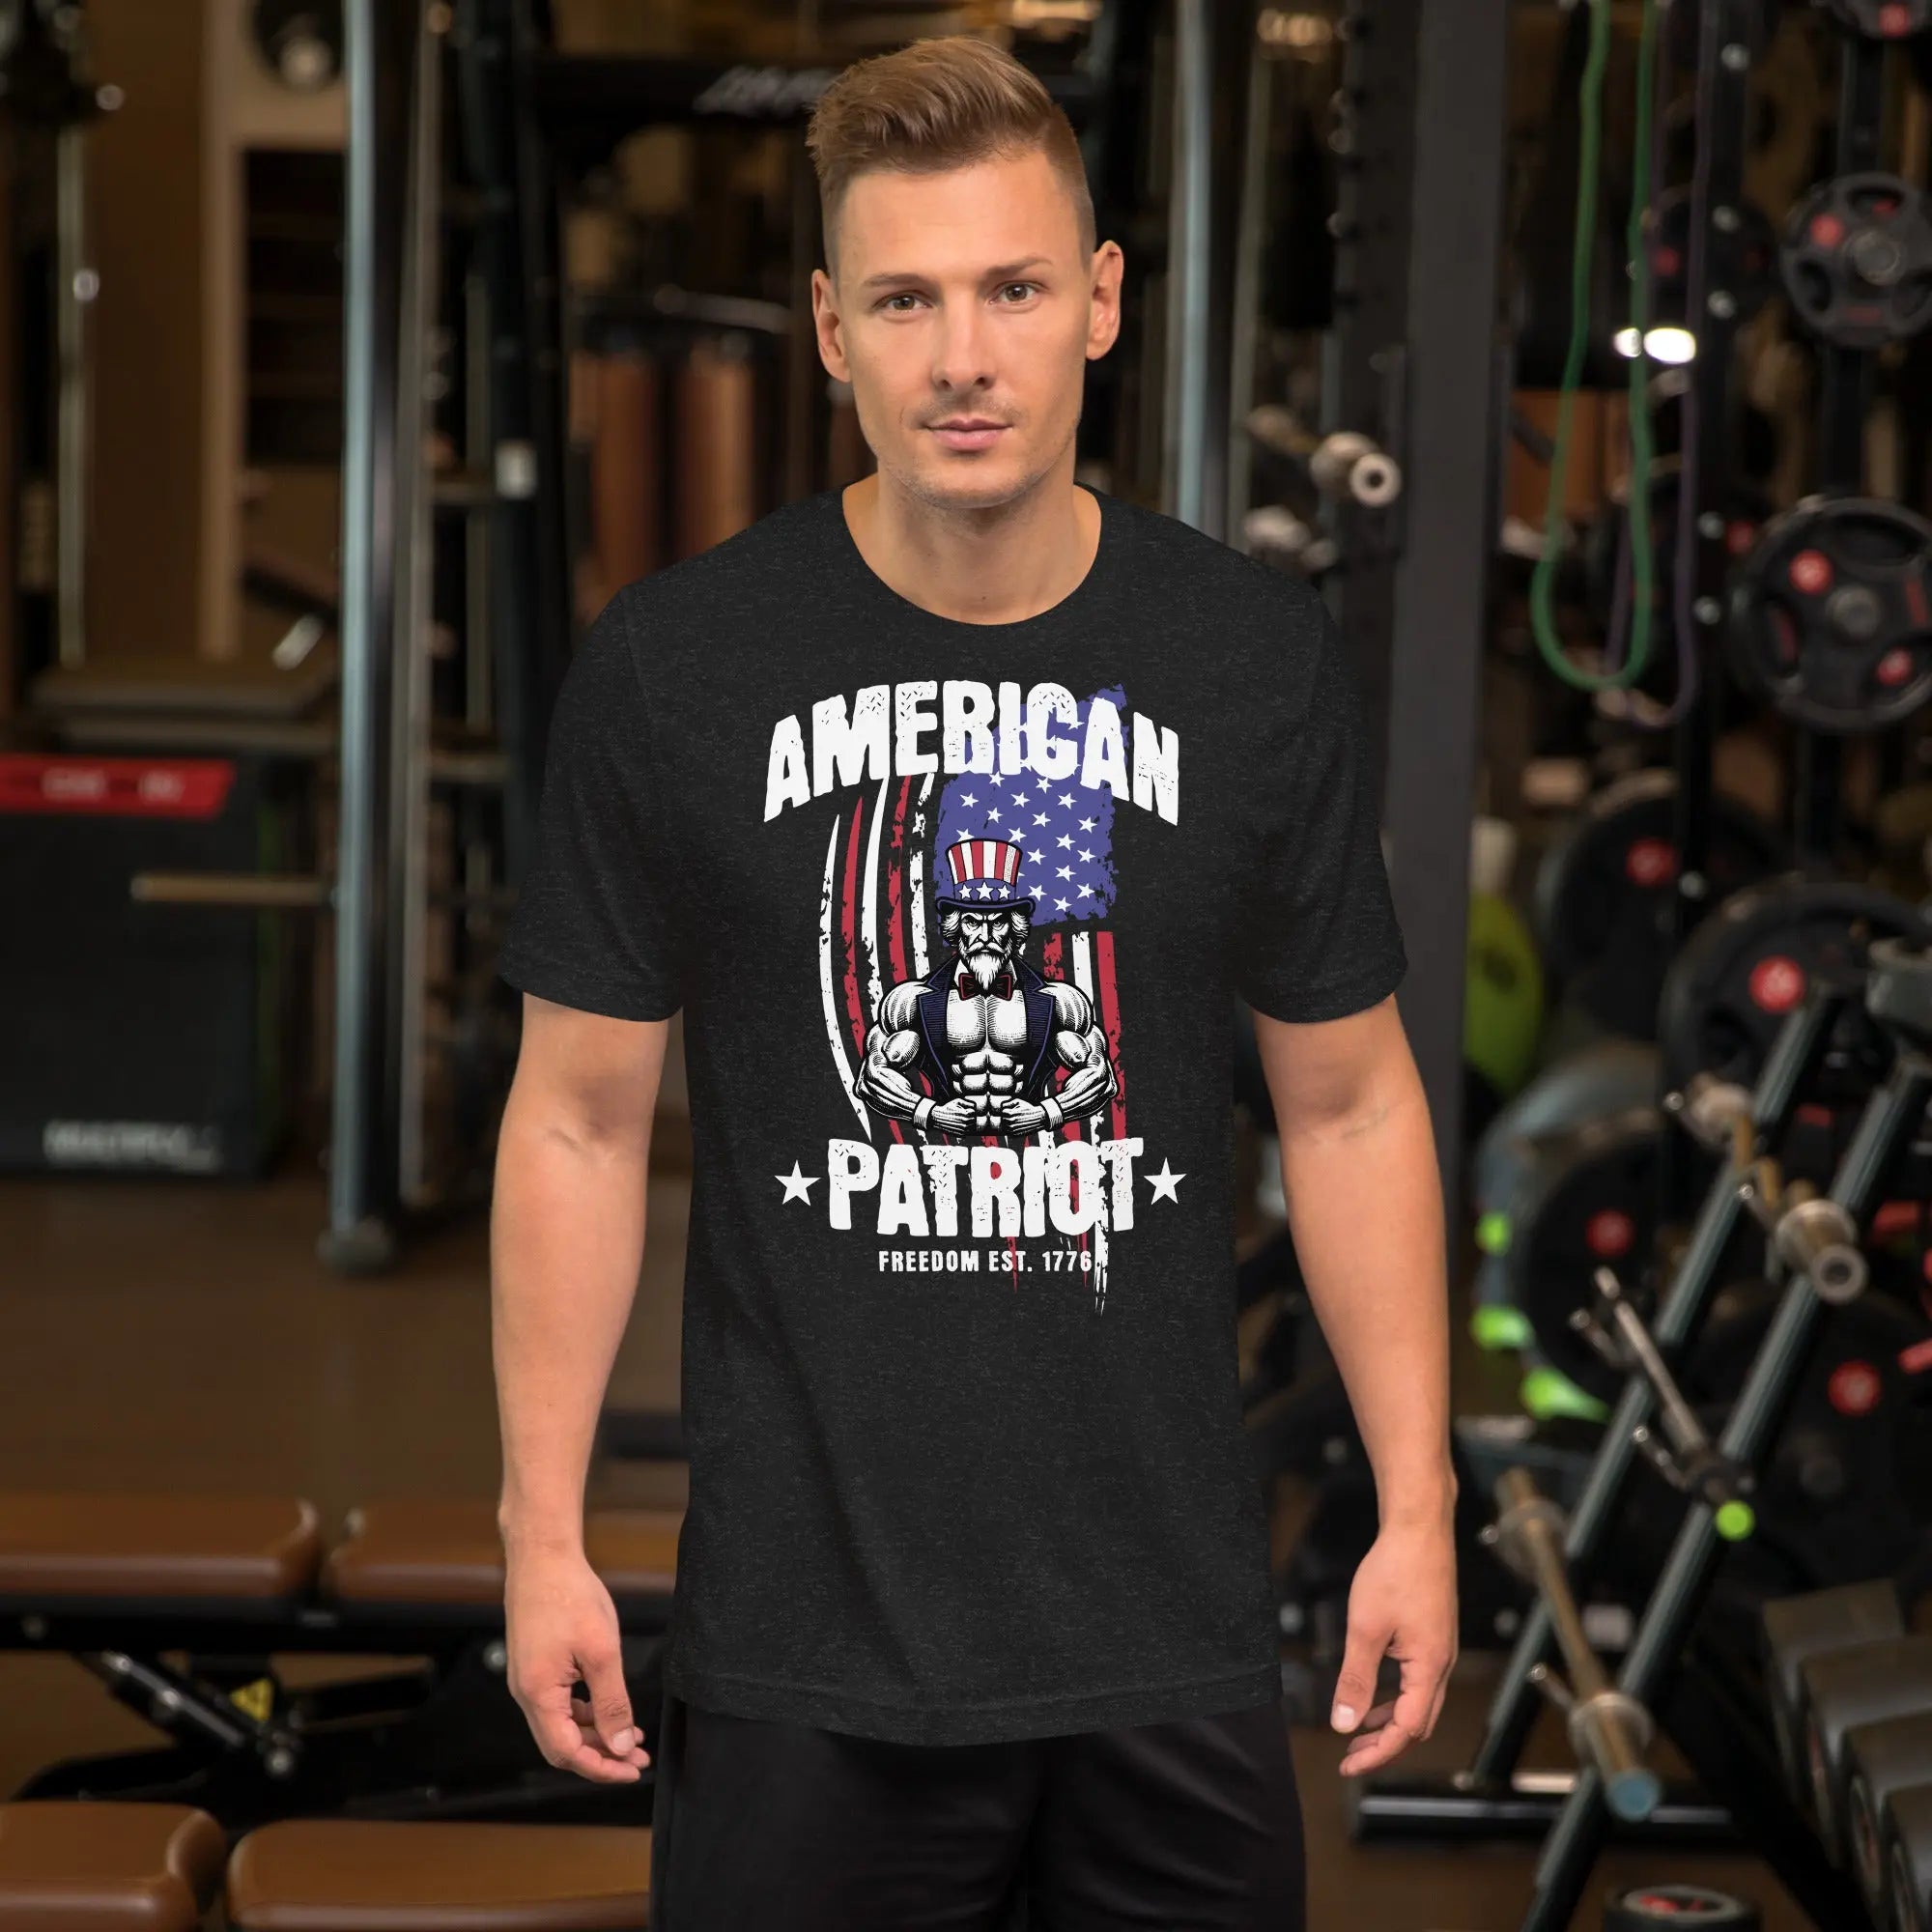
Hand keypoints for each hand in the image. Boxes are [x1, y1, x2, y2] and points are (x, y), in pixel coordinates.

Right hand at [504, 1543, 649, 1782]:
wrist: (543, 1557)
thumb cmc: (570, 1596)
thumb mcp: (601, 1652)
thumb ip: (612, 1703)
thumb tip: (620, 1745)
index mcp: (538, 1695)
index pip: (567, 1752)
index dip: (601, 1767)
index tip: (631, 1770)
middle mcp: (526, 1694)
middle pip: (562, 1745)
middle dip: (600, 1755)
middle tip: (637, 1757)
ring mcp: (528, 1680)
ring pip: (561, 1725)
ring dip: (595, 1734)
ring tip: (631, 1735)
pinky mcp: (534, 1666)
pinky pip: (558, 1704)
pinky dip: (584, 1712)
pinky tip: (609, 1709)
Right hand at [930, 1098, 977, 1133]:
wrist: (936, 1117)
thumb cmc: (947, 1108)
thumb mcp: (956, 1101)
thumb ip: (966, 1102)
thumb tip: (974, 1106)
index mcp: (965, 1114)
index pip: (974, 1113)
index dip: (969, 1111)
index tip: (965, 1111)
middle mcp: (965, 1122)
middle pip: (974, 1120)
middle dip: (969, 1117)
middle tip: (962, 1116)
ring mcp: (963, 1129)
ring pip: (971, 1127)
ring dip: (967, 1125)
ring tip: (960, 1121)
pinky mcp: (959, 1134)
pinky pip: (966, 1134)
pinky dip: (963, 1131)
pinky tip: (958, 1126)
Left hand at [1000, 1099, 1047, 1133]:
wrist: (1039, 1118)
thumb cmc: (1029, 1109)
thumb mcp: (1019, 1101)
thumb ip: (1009, 1102)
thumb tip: (1002, 1105)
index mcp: (1010, 1113)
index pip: (1002, 1112)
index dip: (1006, 1110)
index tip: (1011, 1110)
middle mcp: (1011, 1122)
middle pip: (1002, 1119)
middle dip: (1006, 1117)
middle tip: (1013, 1116)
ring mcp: (1013, 1129)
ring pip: (1004, 1127)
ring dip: (1008, 1124)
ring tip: (1015, 1121)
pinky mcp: (1016, 1135)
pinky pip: (1008, 1133)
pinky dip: (1011, 1130)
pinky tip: (1016, 1125)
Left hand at [1331, 1514, 1457, 1776]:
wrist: (1419, 1529)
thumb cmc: (1395, 1571)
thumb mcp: (1366, 1629)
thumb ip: (1356, 1679)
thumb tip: (1344, 1723)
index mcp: (1429, 1668)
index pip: (1406, 1730)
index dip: (1377, 1752)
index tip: (1348, 1764)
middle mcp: (1441, 1664)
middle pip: (1417, 1723)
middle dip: (1384, 1744)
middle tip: (1350, 1755)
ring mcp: (1440, 1650)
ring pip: (1418, 1703)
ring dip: (1389, 1721)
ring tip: (1358, 1730)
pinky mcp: (1433, 1636)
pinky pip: (1417, 1681)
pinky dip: (1395, 1696)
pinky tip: (1373, 1692)